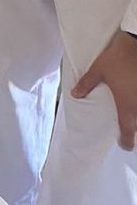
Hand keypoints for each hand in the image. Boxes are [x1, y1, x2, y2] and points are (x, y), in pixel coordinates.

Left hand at [72, 31, 136, 150]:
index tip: (125, 146)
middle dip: (134, 129)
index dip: (126, 140)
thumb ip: (86, 84)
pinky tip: (135, 96)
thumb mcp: (98, 70)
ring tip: (132, 114)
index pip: (127, 129)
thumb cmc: (119, 57)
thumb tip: (74, 95)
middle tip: (129, 132)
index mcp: (126, 104)